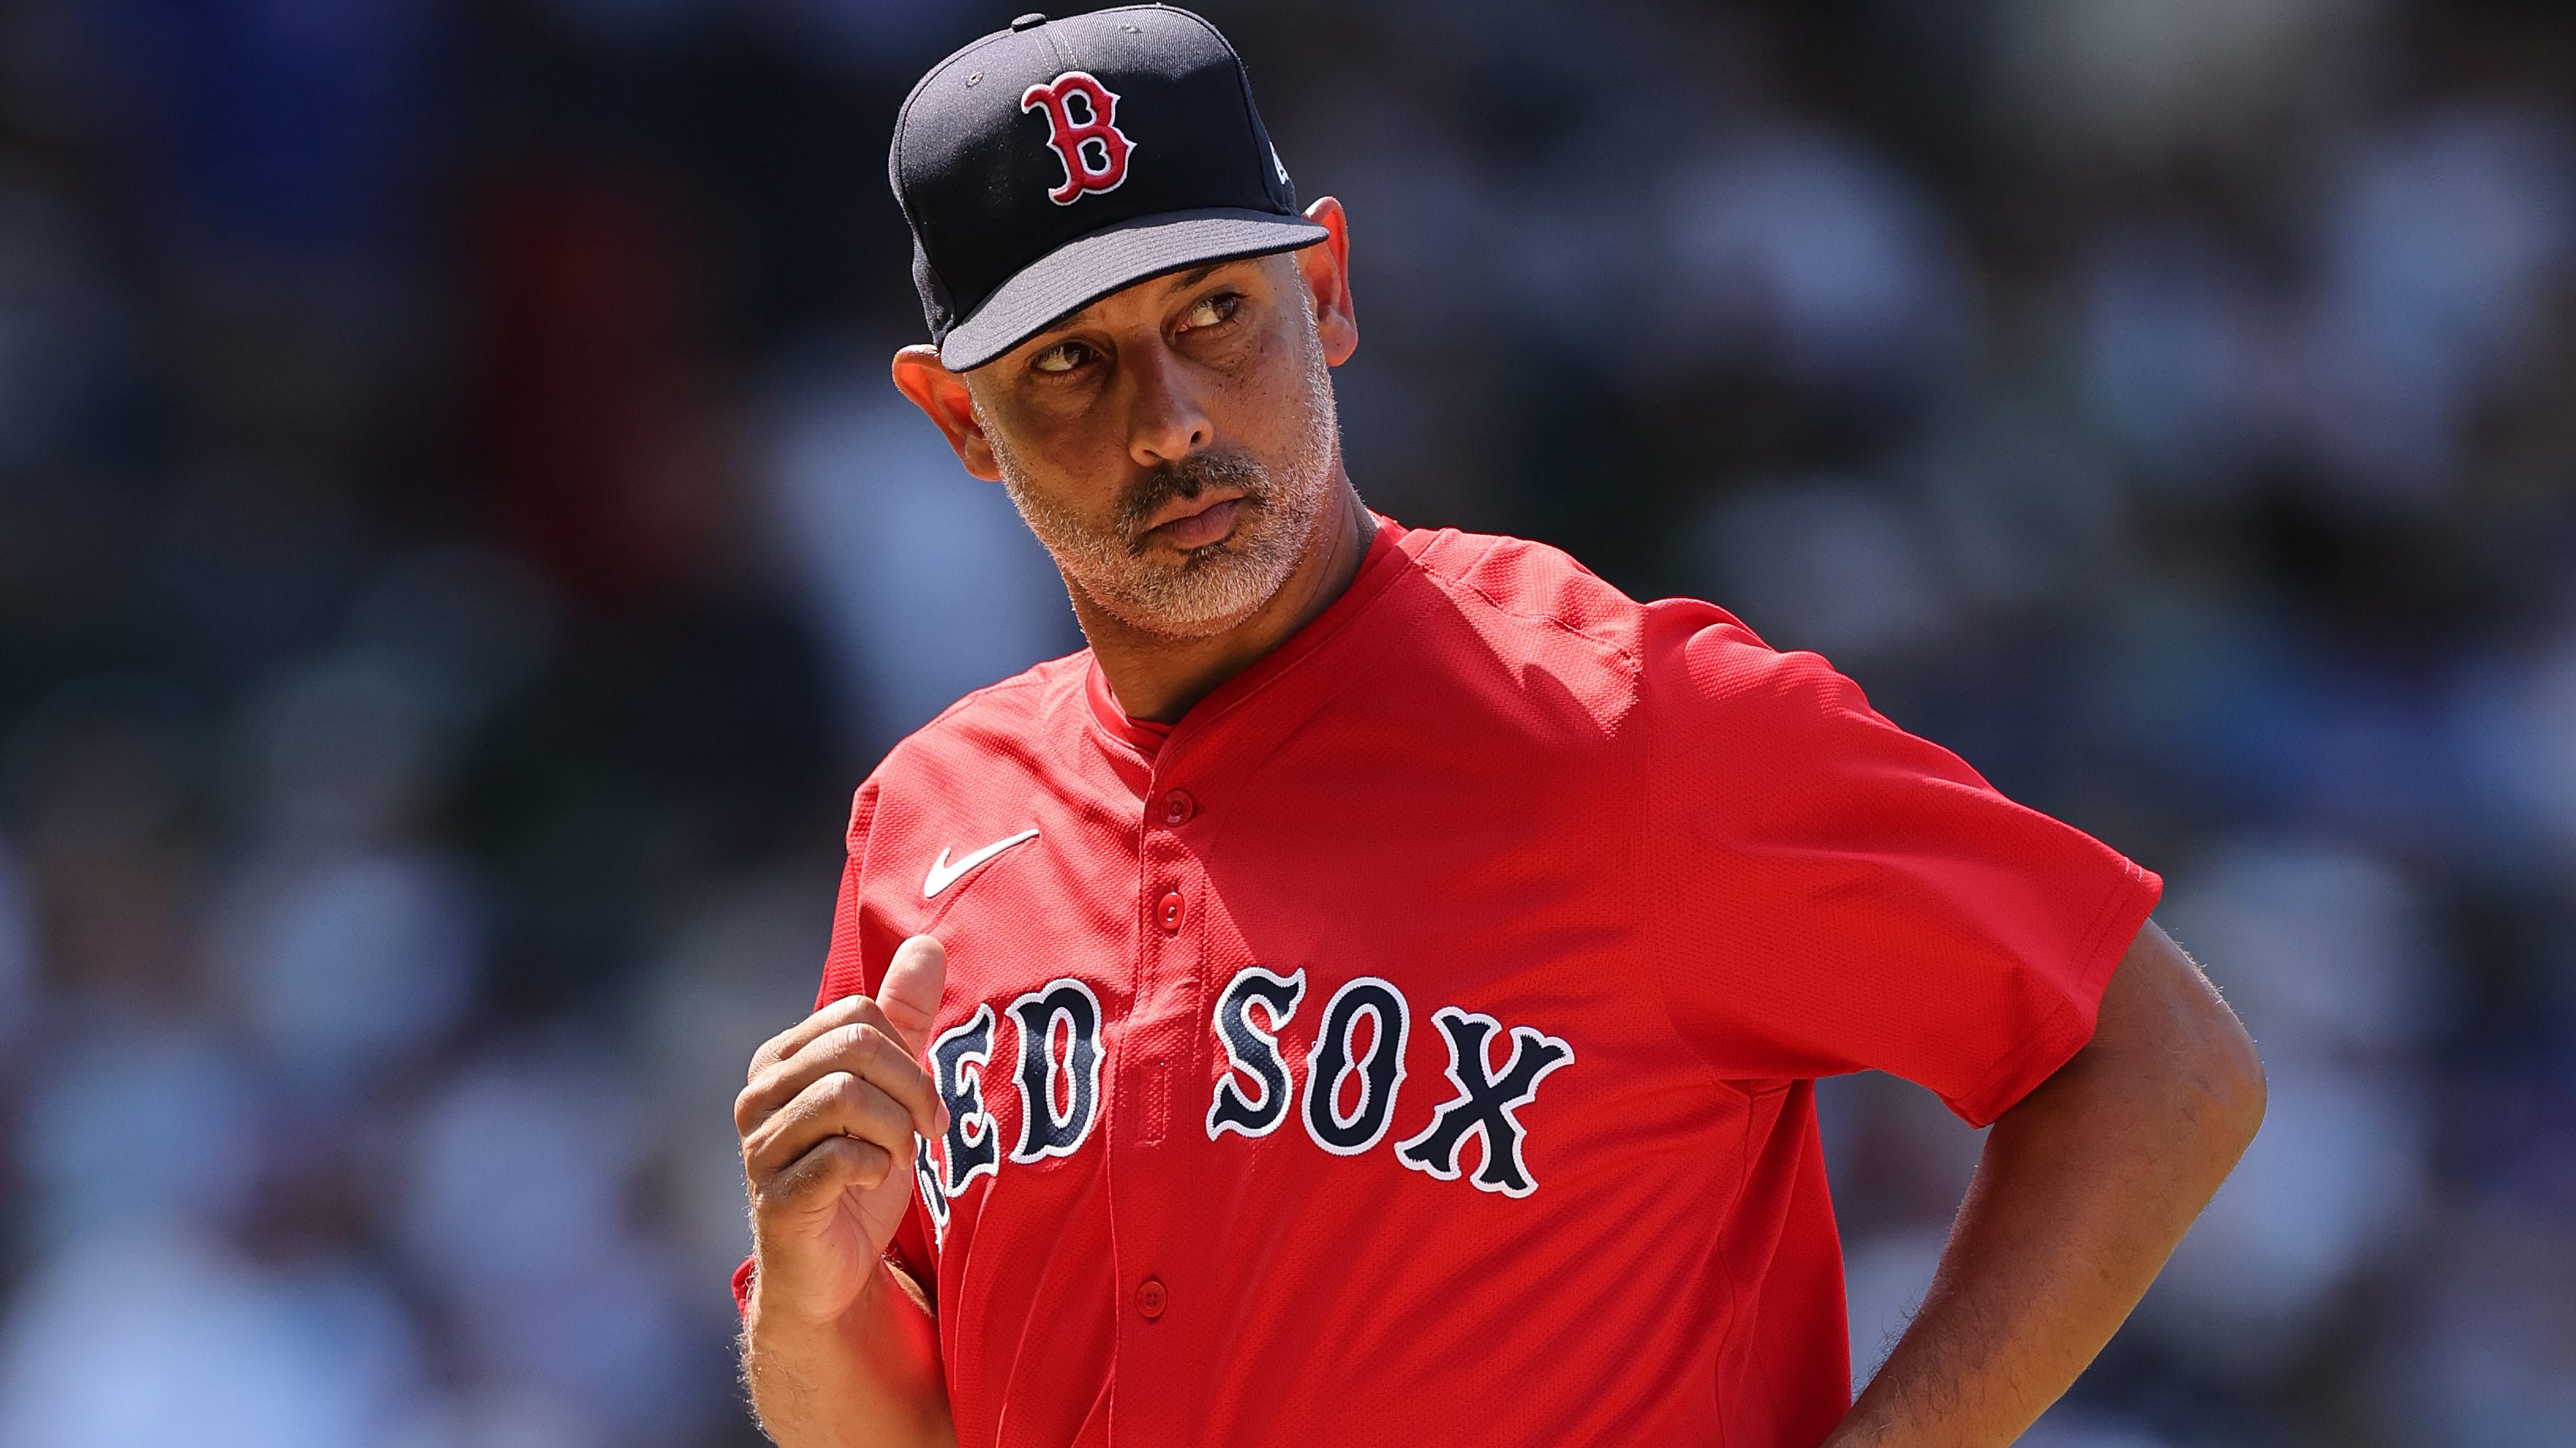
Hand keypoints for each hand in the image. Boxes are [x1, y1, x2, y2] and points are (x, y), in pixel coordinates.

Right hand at [738, 934, 950, 1328]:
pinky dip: (876, 1168)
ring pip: (849, 1097)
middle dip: (911, 1089)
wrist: (835, 1270)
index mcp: (783, 1059)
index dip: (909, 1053)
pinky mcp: (775, 1196)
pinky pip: (841, 1156)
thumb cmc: (859, 1173)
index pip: (860, 1012)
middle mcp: (759, 1094)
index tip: (926, 1103)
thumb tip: (927, 942)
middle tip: (927, 1132)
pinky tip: (871, 1184)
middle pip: (856, 1046)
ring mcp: (761, 1146)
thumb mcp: (890, 1090)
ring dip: (896, 1133)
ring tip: (896, 1160)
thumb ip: (903, 1019)